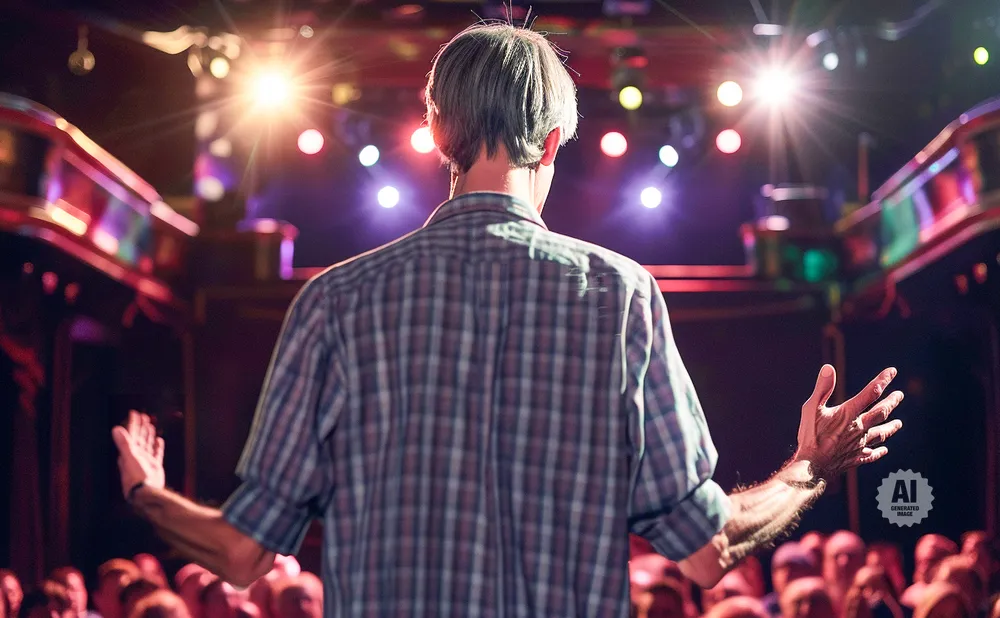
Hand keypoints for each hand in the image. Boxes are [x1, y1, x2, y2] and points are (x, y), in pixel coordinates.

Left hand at [111, 410, 165, 497]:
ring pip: (147, 444)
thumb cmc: (135, 476)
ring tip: (151, 426)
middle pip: (139, 438)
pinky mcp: (154, 466)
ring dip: (148, 435)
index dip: (132, 424)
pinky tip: (159, 440)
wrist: (146, 492)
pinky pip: (156, 454)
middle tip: (144, 416)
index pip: (131, 435)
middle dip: (141, 427)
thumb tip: (115, 429)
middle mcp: (136, 456)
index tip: (135, 413)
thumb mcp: (129, 457)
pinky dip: (158, 447)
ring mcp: (145, 461)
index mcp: (129, 452)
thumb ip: (123, 443)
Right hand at [794, 365, 903, 479]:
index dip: (882, 381)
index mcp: (849, 414)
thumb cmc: (810, 436)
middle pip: (881, 413)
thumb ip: (822, 388)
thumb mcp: (811, 408)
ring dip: (891, 427)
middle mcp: (859, 428)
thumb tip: (829, 367)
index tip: (892, 372)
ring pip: (881, 434)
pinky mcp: (856, 458)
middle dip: (891, 402)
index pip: (870, 393)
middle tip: (900, 395)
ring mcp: (859, 444)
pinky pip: (872, 454)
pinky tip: (884, 450)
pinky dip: (879, 451)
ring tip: (899, 423)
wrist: (813, 465)